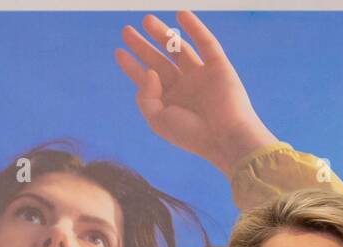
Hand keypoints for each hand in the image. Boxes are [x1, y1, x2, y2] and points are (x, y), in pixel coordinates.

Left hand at [115, 10, 278, 176]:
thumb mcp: (158, 120)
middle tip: (126, 31)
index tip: (118, 51)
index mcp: (169, 101)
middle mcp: (183, 87)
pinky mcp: (218, 66)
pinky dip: (195, 27)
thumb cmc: (190, 134)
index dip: (132, 66)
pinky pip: (206, 42)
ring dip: (163, 34)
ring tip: (146, 20)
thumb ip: (146, 96)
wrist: (224, 137)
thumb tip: (148, 71)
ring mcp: (200, 75)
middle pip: (158, 61)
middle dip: (142, 46)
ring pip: (178, 49)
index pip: (146, 79)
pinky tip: (181, 14)